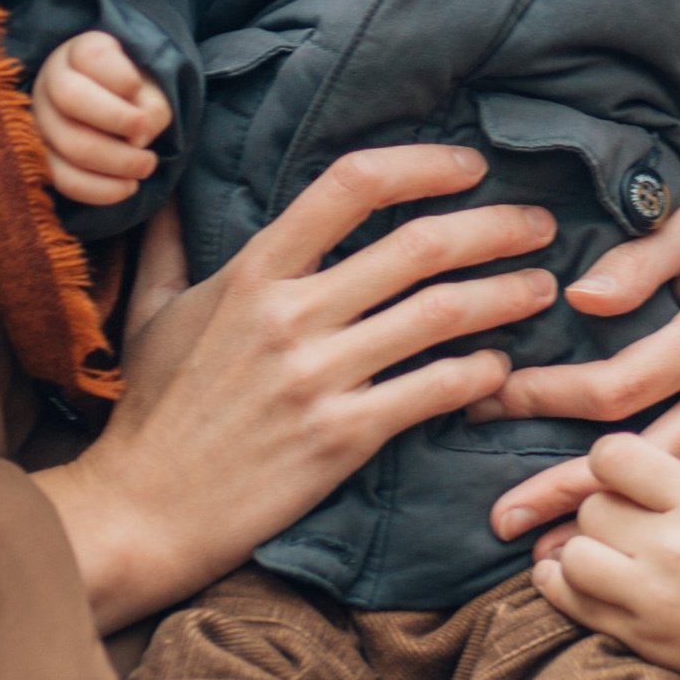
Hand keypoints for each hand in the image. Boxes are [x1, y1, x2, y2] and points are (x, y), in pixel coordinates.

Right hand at [32, 145, 558, 632]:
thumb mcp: (153, 312)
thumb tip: (171, 186)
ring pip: (439, 314)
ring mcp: (317, 377)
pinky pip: (432, 391)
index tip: (469, 166)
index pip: (351, 185)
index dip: (422, 165)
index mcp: (252, 272)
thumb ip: (170, 244)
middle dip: (494, 226)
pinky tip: (500, 367)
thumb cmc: (151, 412)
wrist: (138, 514)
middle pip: (417, 245)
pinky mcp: (340, 439)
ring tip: (541, 288)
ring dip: (504, 295)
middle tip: (540, 226)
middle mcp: (289, 314)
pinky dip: (479, 373)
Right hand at [33, 32, 170, 204]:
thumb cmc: (135, 96)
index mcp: (79, 52)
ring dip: (116, 161)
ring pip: (69, 144)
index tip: (137, 88)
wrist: (118, 115)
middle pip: (72, 98)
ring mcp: (42, 121)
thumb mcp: (152, 89)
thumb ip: (153, 107)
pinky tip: (128, 186)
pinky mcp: (44, 158)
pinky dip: (101, 190)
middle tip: (145, 128)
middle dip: (117, 119)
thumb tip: (134, 142)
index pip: (90, 56)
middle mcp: (52, 82)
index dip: (120, 77)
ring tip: (147, 164)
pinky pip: (64, 180)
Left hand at [483, 190, 679, 544]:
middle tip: (506, 516)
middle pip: (648, 456)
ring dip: (618, 525)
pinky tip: (629, 552)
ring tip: (552, 553)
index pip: (623, 383)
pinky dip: (675, 529)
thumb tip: (580, 297)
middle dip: (571, 489)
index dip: (553, 397)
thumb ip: (638, 259)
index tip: (497, 401)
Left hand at [532, 433, 679, 679]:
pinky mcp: (639, 637)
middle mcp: (672, 543)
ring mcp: (652, 595)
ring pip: (575, 553)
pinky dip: (562, 588)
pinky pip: (572, 602)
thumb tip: (639, 477)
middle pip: (594, 506)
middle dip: (603, 511)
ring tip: (606, 556)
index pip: (614, 456)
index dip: (610, 462)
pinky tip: (574, 578)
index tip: (619, 472)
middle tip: (625, 524)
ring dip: (583, 552)